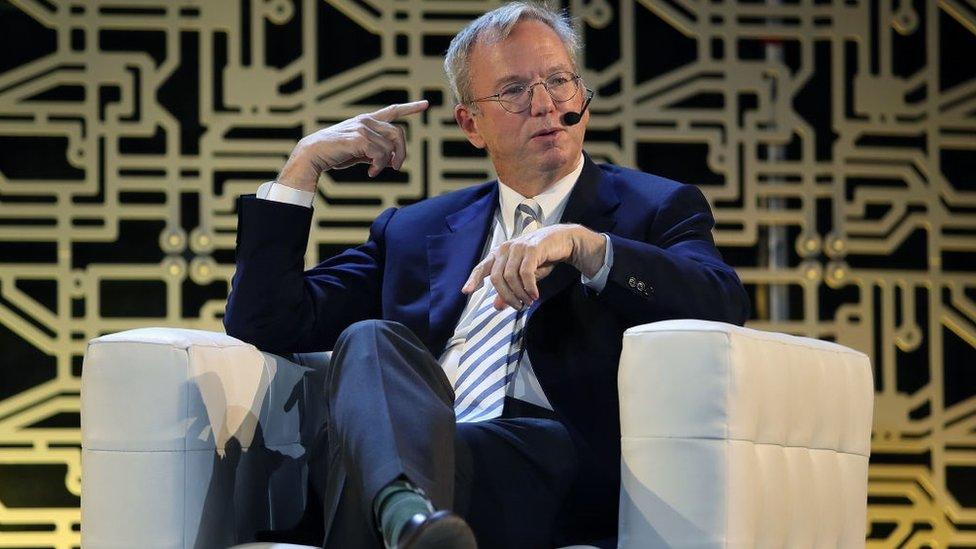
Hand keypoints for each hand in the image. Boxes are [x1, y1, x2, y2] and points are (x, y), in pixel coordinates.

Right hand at [277, 100, 428, 191]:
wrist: (312, 155)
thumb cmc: (334, 154)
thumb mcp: (359, 152)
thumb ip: (375, 151)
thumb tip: (392, 159)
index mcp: (366, 121)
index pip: (392, 110)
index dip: (410, 107)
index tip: (425, 104)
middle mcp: (366, 121)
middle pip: (398, 133)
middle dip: (402, 152)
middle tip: (396, 168)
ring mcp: (363, 128)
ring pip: (390, 147)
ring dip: (385, 164)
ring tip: (374, 171)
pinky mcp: (359, 138)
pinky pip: (381, 154)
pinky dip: (379, 166)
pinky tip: (370, 172)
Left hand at [461, 224, 604, 309]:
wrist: (562, 241)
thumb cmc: (540, 258)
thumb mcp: (522, 276)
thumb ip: (509, 290)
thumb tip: (497, 306)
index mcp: (499, 254)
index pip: (481, 267)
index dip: (473, 279)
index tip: (466, 292)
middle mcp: (505, 248)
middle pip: (496, 278)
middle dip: (506, 296)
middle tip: (518, 307)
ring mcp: (518, 247)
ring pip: (510, 277)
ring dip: (519, 294)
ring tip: (528, 302)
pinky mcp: (532, 248)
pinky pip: (525, 273)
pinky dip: (529, 288)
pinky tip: (534, 295)